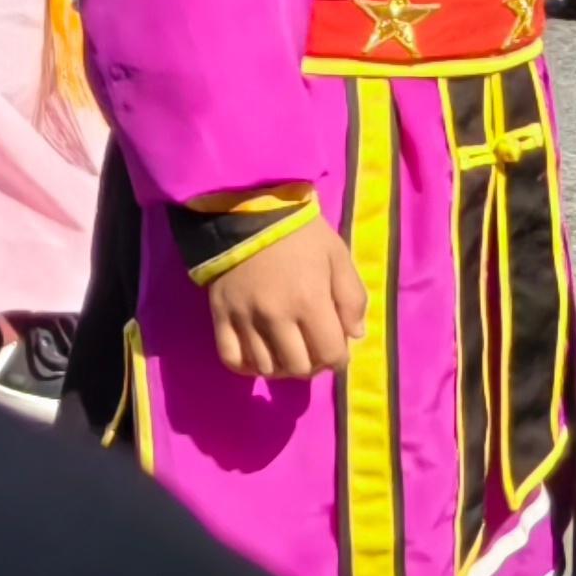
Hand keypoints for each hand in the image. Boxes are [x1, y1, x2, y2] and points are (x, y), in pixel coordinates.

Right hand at [200, 212, 365, 383]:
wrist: (247, 208)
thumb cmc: (299, 232)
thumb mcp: (337, 254)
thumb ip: (352, 296)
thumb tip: (354, 334)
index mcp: (310, 301)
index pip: (330, 355)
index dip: (339, 358)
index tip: (337, 348)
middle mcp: (276, 317)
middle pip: (298, 367)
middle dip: (311, 364)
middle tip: (311, 349)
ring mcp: (245, 318)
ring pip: (266, 368)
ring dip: (282, 367)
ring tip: (286, 351)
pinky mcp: (221, 315)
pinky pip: (231, 358)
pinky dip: (246, 366)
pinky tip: (257, 357)